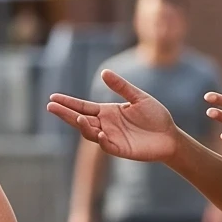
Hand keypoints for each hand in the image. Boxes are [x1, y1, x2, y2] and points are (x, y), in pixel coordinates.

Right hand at [47, 72, 181, 164]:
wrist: (170, 135)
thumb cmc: (155, 116)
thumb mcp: (138, 97)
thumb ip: (121, 86)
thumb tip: (103, 73)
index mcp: (107, 112)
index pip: (82, 106)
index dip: (68, 103)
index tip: (53, 98)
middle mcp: (105, 125)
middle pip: (80, 119)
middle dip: (66, 114)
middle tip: (51, 107)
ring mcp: (111, 138)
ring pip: (90, 133)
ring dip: (83, 126)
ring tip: (78, 118)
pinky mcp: (120, 149)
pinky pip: (107, 146)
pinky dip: (102, 140)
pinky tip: (100, 133)